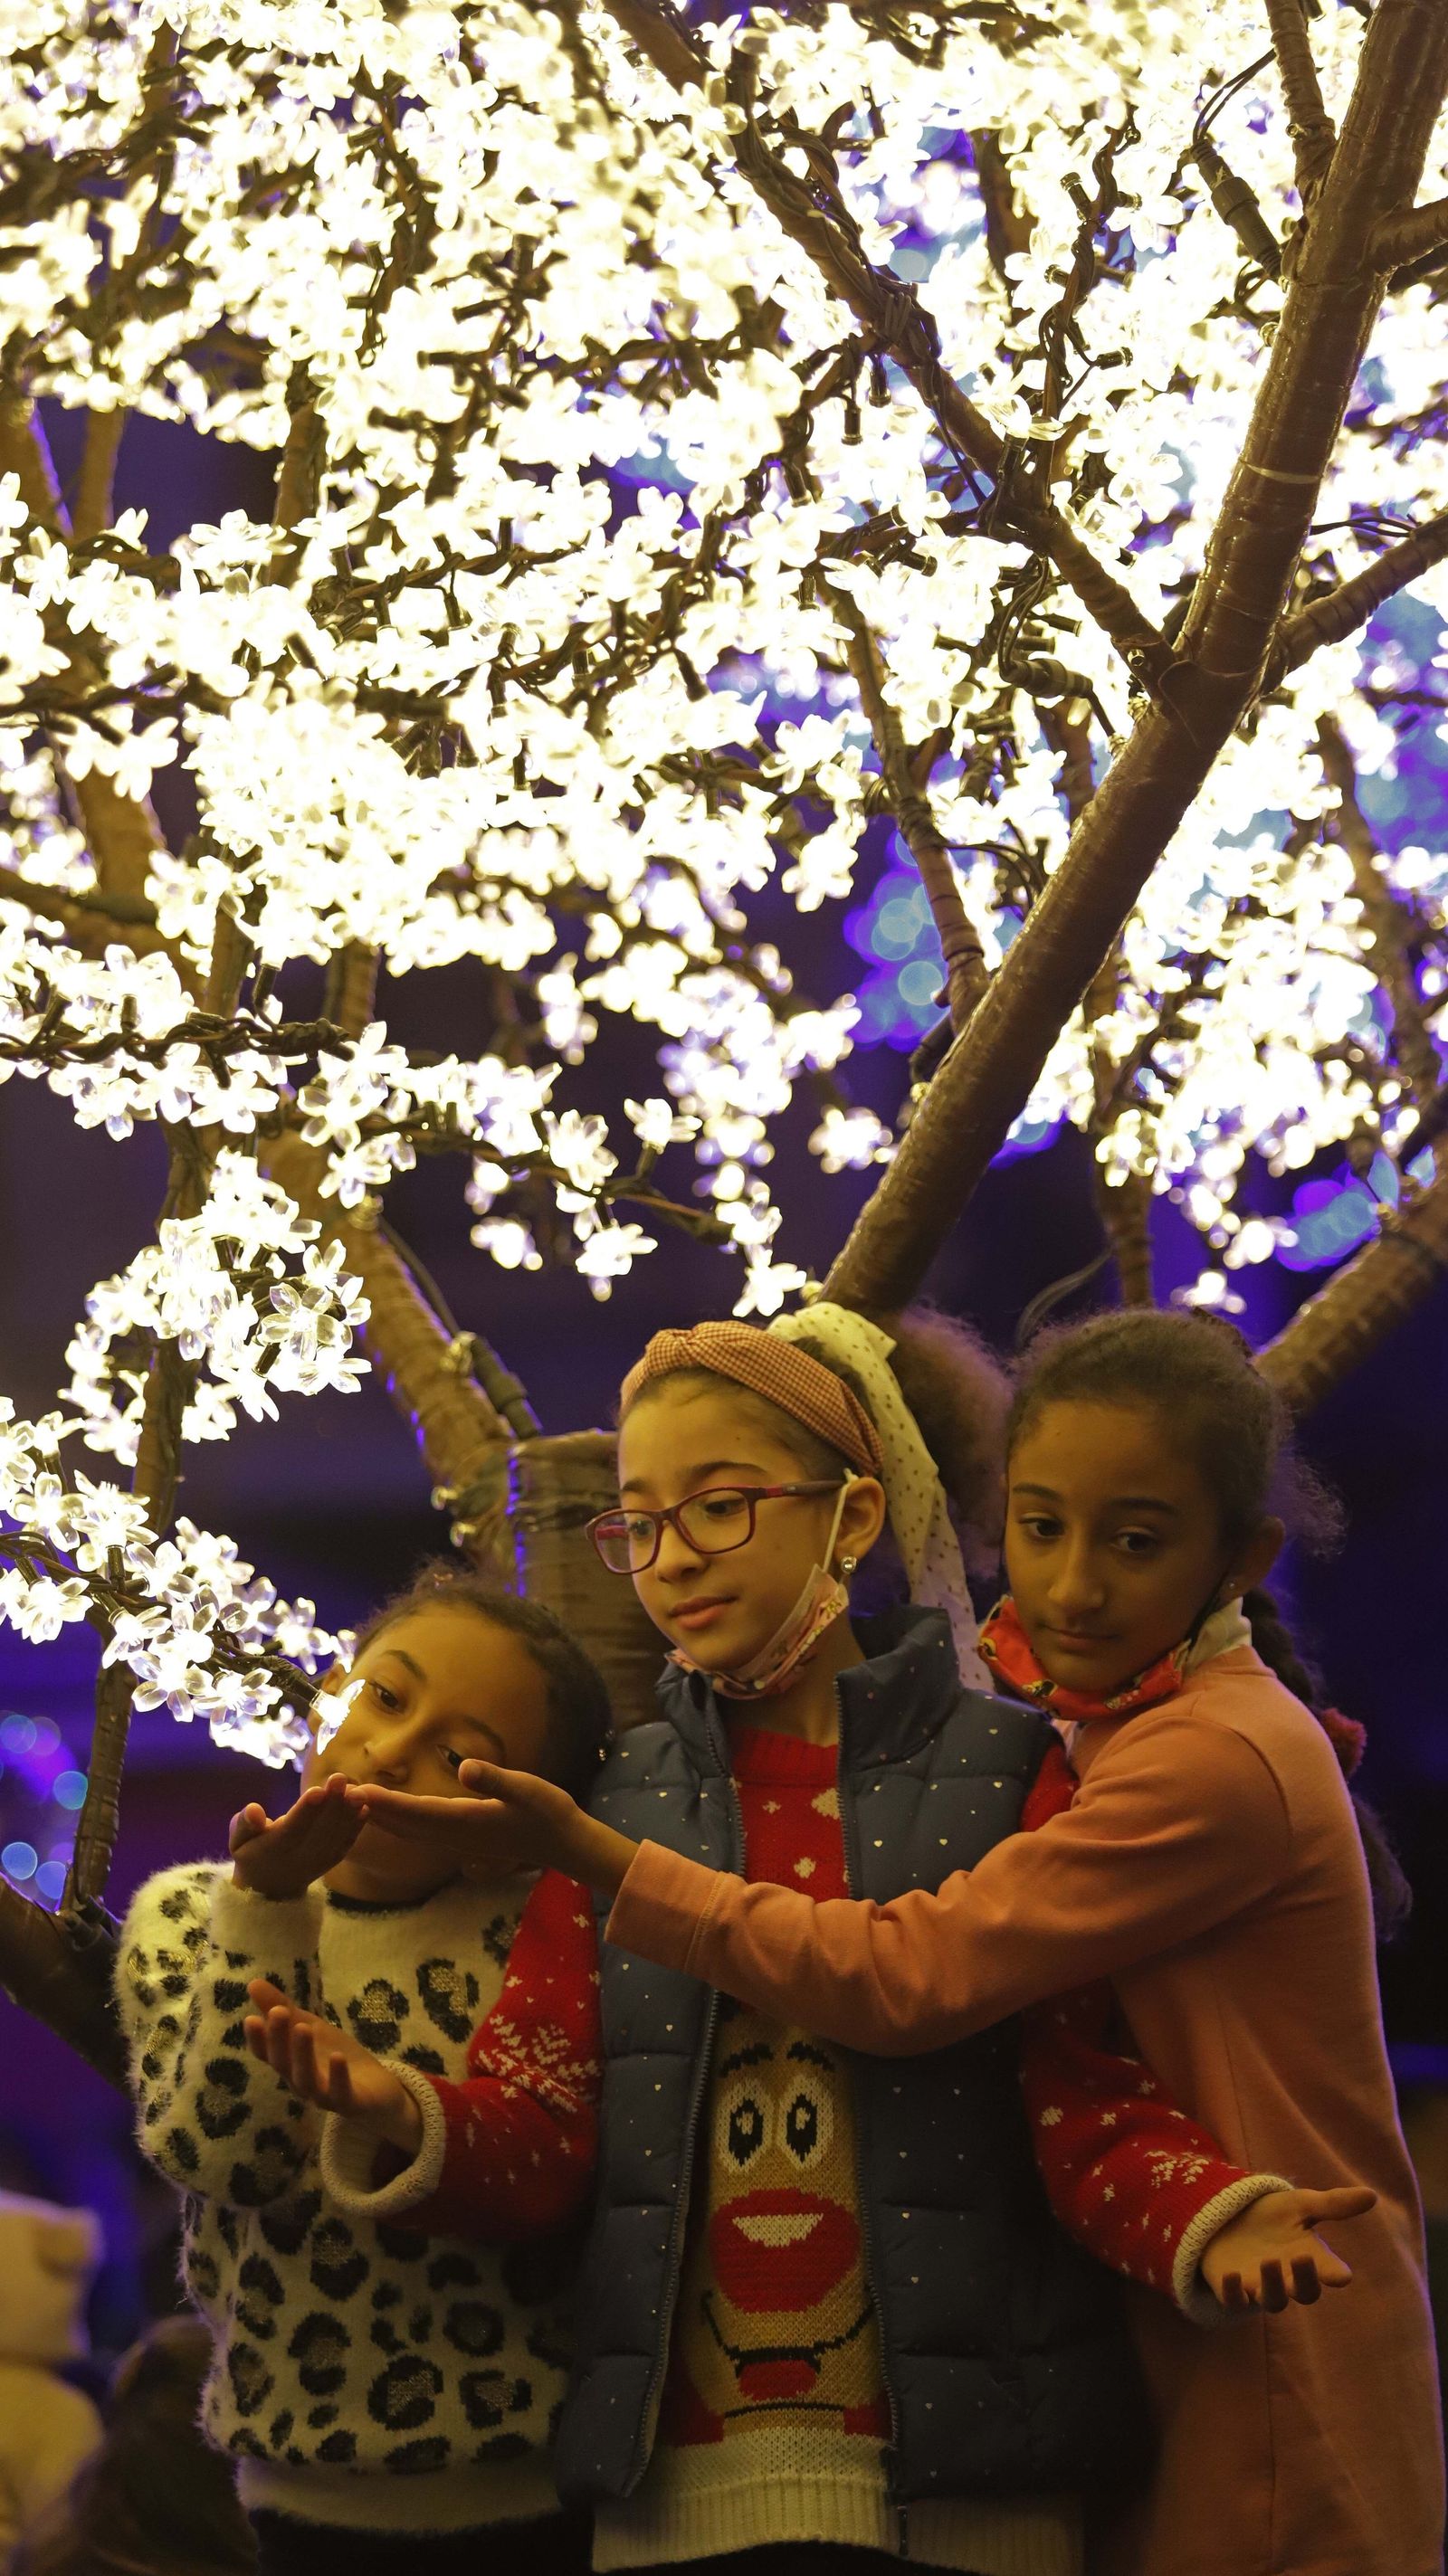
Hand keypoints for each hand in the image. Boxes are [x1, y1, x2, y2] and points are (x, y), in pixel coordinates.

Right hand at [229, 1771, 362, 1899]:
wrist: (270, 1887)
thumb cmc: (251, 1853)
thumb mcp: (237, 1841)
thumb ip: (243, 1824)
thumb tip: (253, 1810)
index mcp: (274, 1849)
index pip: (292, 1829)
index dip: (305, 1811)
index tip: (316, 1790)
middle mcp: (299, 1857)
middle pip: (318, 1830)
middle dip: (331, 1804)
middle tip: (341, 1778)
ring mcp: (318, 1860)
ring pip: (335, 1836)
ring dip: (348, 1813)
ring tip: (358, 1791)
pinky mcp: (331, 1860)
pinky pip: (345, 1844)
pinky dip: (356, 1827)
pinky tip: (364, 1807)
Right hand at [243, 1978, 422, 2155]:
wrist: (375, 2089)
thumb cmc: (334, 2056)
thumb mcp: (309, 2026)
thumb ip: (282, 2008)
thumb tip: (252, 1982)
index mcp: (289, 2063)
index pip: (267, 2053)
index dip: (257, 2039)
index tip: (250, 2019)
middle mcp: (300, 2081)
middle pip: (284, 2064)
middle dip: (278, 2039)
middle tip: (277, 2013)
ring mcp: (323, 2094)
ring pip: (307, 2079)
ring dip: (303, 2054)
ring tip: (303, 2028)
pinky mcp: (348, 2102)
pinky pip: (340, 2093)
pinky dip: (337, 2076)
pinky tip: (338, 2056)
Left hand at [348, 1762, 635, 1895]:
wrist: (566, 1844)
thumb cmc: (549, 1812)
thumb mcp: (528, 1789)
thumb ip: (496, 1779)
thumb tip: (464, 1768)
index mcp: (466, 1821)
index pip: (416, 1812)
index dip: (384, 1803)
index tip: (355, 1792)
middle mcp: (456, 1836)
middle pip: (404, 1825)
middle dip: (372, 1811)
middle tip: (337, 1796)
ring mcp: (460, 1842)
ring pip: (411, 1832)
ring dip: (382, 1819)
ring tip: (355, 1804)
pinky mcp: (466, 1841)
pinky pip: (424, 1834)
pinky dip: (402, 1824)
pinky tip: (393, 1816)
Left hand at [1200, 2183, 1376, 2312]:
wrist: (1228, 2220)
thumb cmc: (1271, 2216)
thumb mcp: (1300, 2205)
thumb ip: (1332, 2204)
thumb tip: (1372, 2195)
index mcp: (1308, 2259)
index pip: (1328, 2272)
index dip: (1334, 2274)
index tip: (1342, 2275)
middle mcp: (1288, 2279)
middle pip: (1303, 2292)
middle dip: (1304, 2279)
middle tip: (1302, 2258)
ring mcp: (1259, 2288)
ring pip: (1272, 2300)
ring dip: (1272, 2285)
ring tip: (1269, 2260)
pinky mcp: (1231, 2291)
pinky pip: (1233, 2301)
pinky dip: (1233, 2292)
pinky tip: (1232, 2276)